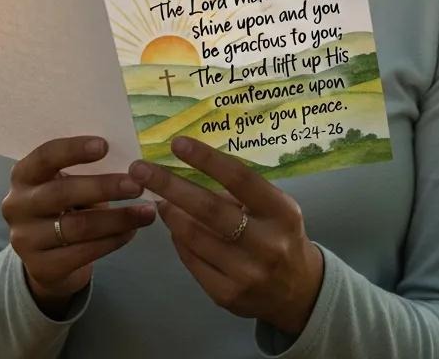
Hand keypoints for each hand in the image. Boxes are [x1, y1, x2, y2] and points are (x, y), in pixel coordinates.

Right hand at [1, 136, 156, 310]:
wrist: (46, 257)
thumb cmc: (65, 204)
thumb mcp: (64, 181)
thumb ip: (85, 169)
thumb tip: (130, 159)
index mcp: (23, 175)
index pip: (45, 156)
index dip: (74, 150)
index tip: (105, 145)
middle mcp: (17, 206)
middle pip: (62, 193)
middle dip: (103, 187)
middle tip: (137, 185)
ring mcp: (25, 240)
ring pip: (77, 226)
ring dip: (117, 218)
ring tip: (147, 212)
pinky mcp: (41, 268)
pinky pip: (83, 253)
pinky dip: (113, 241)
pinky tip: (132, 232)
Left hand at [128, 136, 323, 335]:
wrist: (298, 292)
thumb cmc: (279, 234)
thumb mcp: (273, 206)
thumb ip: (239, 192)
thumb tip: (189, 172)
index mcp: (281, 212)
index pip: (239, 179)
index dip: (206, 160)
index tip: (177, 143)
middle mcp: (266, 244)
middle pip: (209, 210)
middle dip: (170, 186)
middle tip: (140, 169)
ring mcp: (246, 274)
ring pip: (194, 237)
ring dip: (170, 213)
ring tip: (157, 197)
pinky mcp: (227, 296)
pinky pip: (192, 260)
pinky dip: (179, 239)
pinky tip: (175, 226)